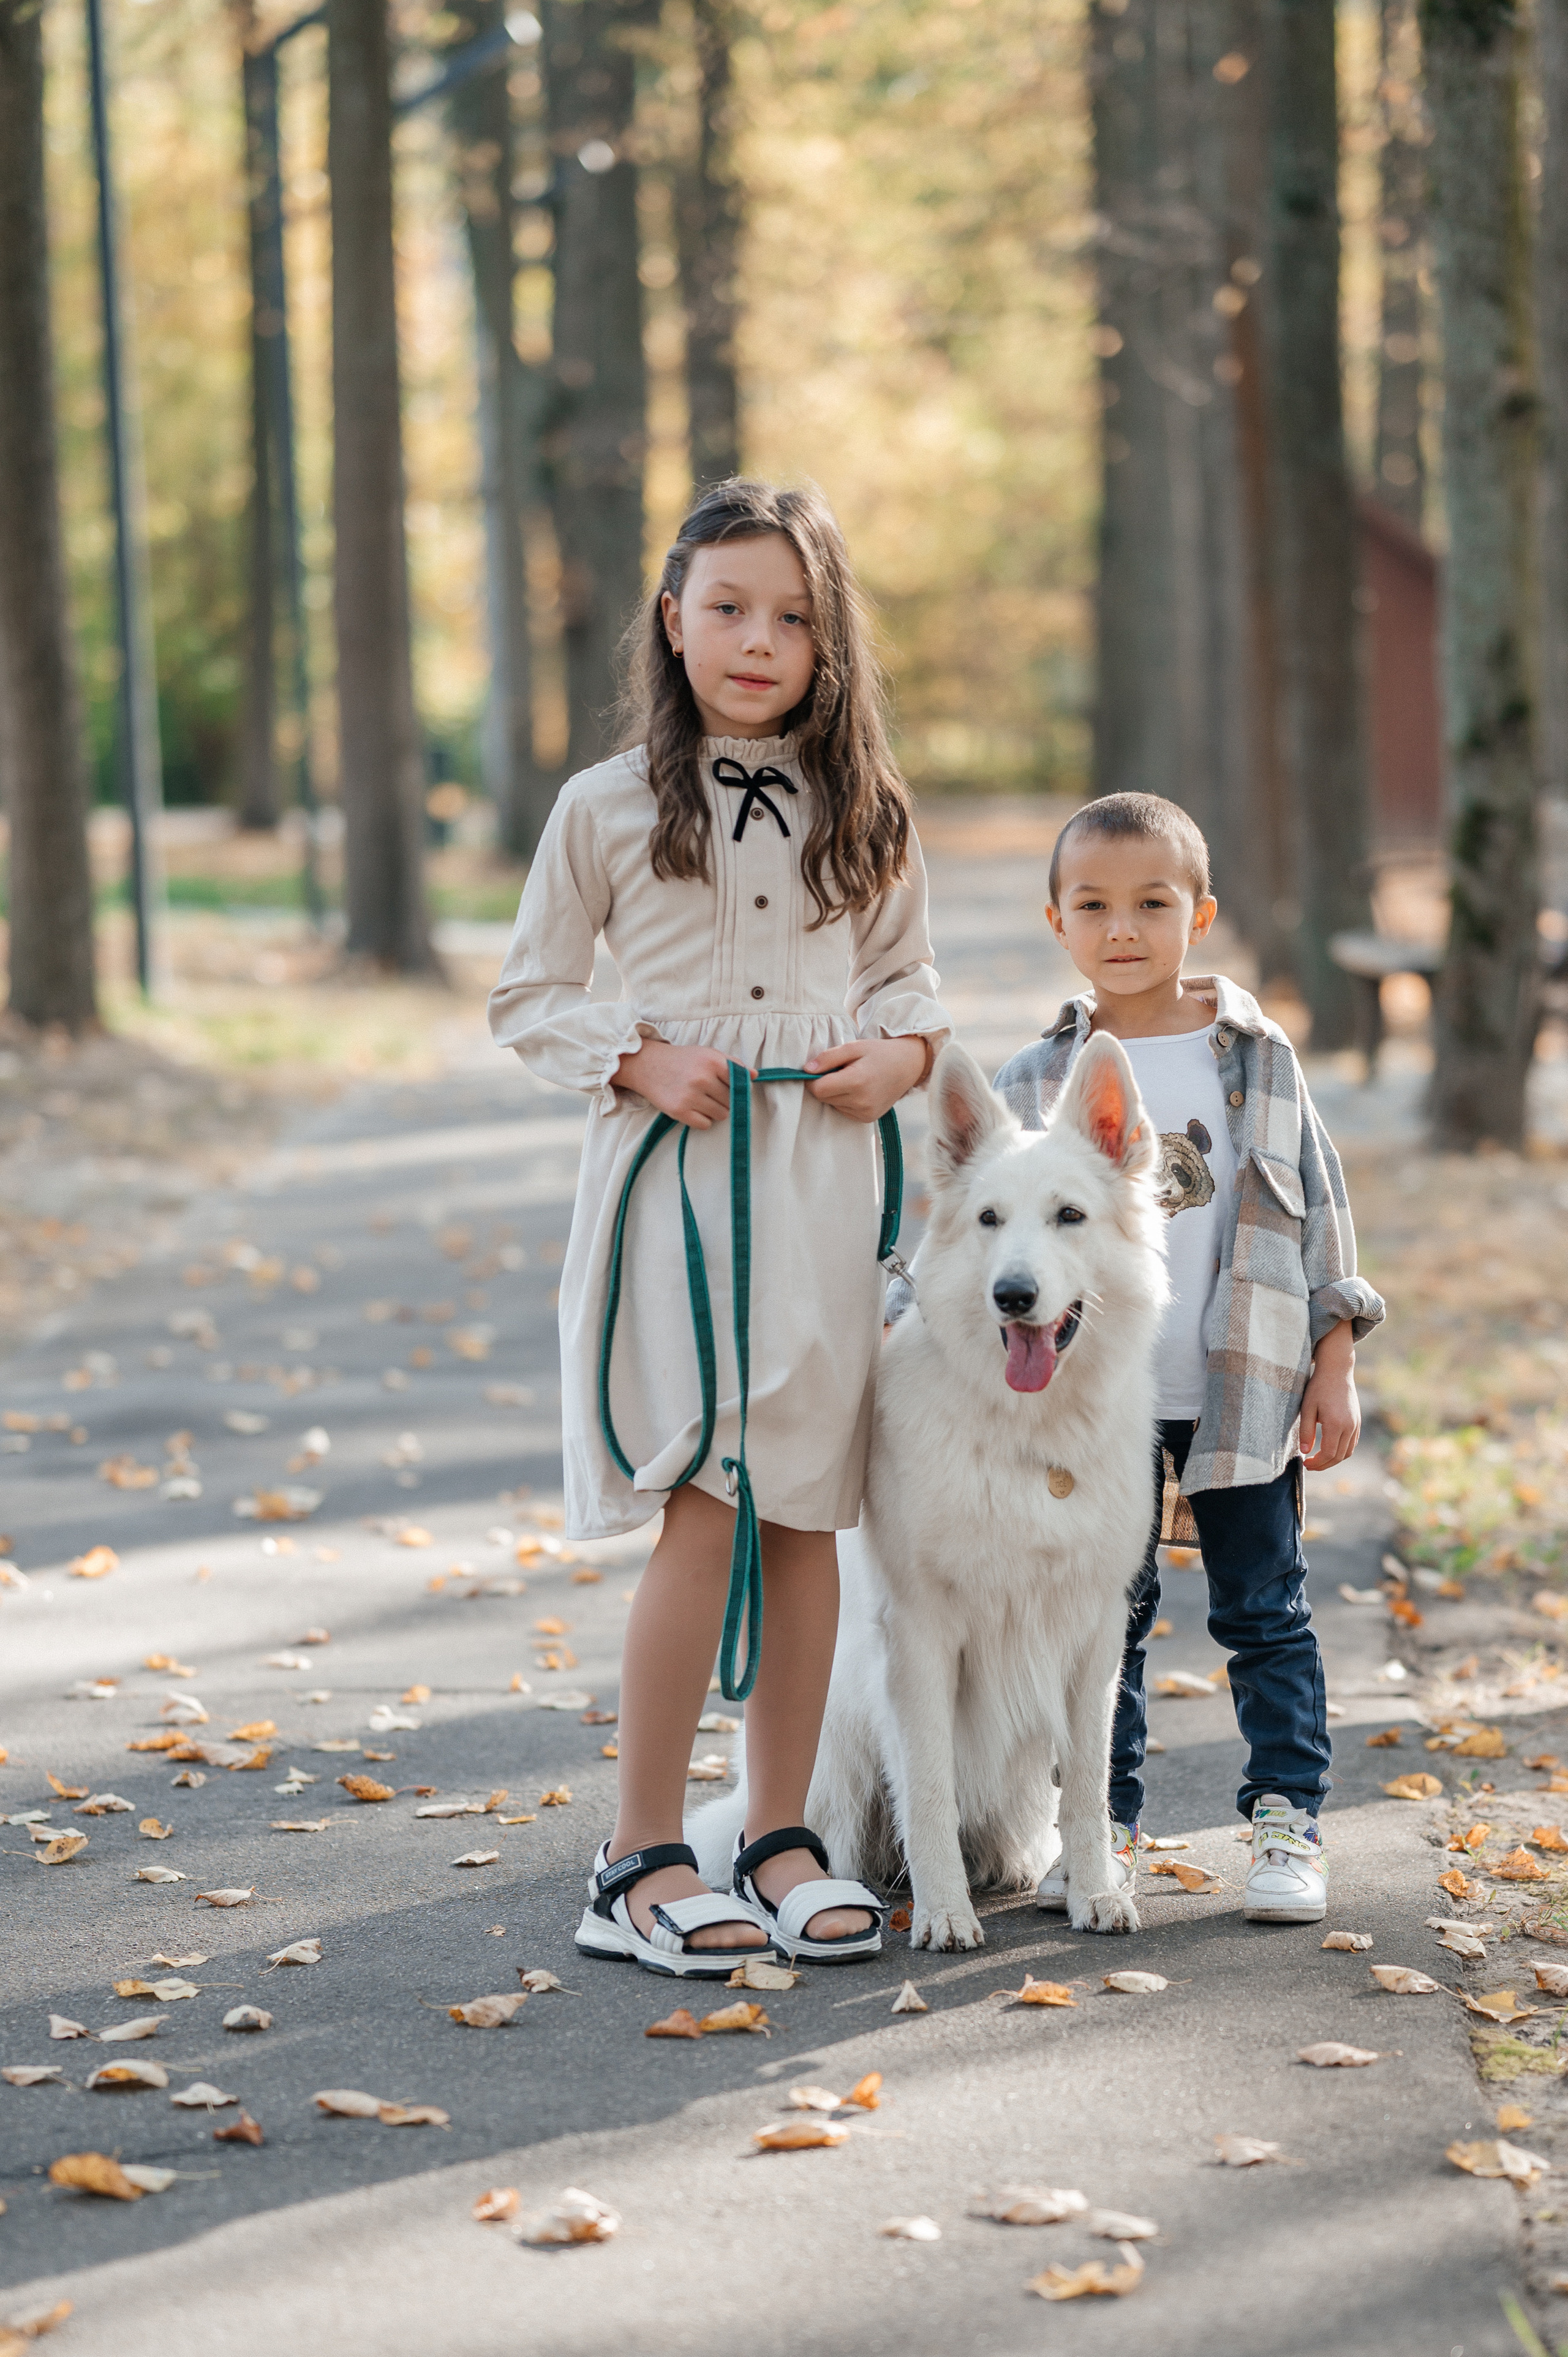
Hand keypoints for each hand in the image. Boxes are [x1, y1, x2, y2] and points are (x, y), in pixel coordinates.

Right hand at [614, 1040, 740, 1129]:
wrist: (647, 1065)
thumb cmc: (682, 1060)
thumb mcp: (707, 1054)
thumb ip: (732, 1064)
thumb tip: (754, 1075)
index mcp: (712, 1061)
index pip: (740, 1082)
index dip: (739, 1087)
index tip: (734, 1088)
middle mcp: (702, 1078)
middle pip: (732, 1101)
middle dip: (726, 1099)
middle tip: (712, 1093)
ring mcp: (690, 1096)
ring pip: (721, 1115)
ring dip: (716, 1110)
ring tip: (703, 1100)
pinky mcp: (679, 1111)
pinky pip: (705, 1124)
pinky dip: (703, 1119)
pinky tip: (694, 1108)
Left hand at [803, 1036, 928, 1122]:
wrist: (908, 1065)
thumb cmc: (879, 1053)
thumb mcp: (853, 1047)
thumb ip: (828, 1057)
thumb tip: (806, 1070)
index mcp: (857, 1081)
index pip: (818, 1089)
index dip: (813, 1080)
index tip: (820, 1069)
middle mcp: (861, 1101)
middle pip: (824, 1098)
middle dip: (825, 1085)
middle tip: (841, 1071)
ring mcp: (865, 1113)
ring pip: (832, 1105)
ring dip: (835, 1093)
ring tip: (853, 1079)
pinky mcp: (868, 1119)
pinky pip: (843, 1111)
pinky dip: (845, 1101)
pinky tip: (858, 1090)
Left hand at [1299, 1320, 1358, 1470]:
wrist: (1337, 1371)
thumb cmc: (1319, 1388)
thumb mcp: (1307, 1408)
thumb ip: (1305, 1431)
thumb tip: (1304, 1452)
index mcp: (1336, 1423)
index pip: (1329, 1453)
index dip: (1317, 1463)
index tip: (1306, 1464)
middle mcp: (1349, 1426)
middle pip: (1339, 1456)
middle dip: (1324, 1464)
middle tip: (1310, 1465)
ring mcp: (1356, 1424)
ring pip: (1348, 1452)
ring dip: (1334, 1459)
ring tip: (1319, 1459)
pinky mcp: (1358, 1422)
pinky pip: (1352, 1443)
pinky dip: (1342, 1451)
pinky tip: (1330, 1449)